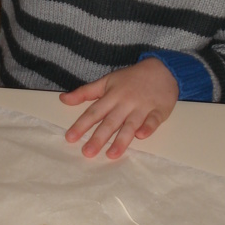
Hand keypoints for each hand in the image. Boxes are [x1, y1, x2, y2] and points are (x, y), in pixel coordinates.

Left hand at [59, 58, 178, 159]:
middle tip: (87, 153)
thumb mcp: (106, 81)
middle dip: (98, 138)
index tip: (70, 138)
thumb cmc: (131, 78)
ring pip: (130, 125)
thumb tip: (63, 99)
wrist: (162, 69)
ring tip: (111, 155)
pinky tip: (141, 136)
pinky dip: (148, 127)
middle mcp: (125, 103)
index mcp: (111, 96)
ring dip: (121, 140)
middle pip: (110, 122)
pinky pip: (153, 120)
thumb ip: (85, 92)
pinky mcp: (159, 111)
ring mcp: (142, 107)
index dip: (81, 125)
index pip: (94, 112)